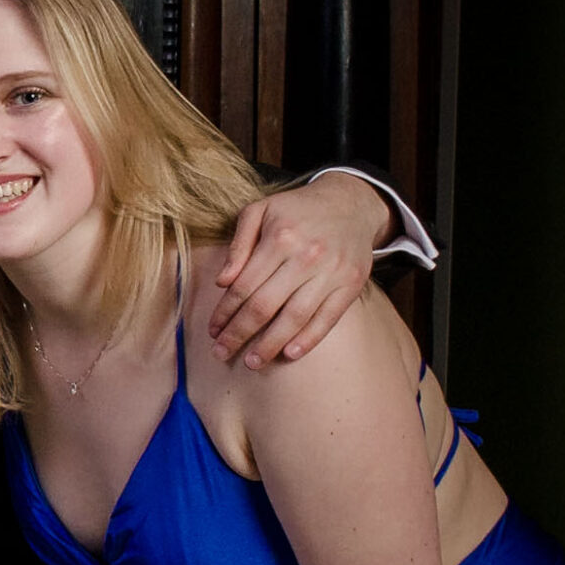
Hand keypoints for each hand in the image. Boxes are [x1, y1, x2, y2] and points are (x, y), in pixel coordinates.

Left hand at [207, 171, 390, 367]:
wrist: (351, 203)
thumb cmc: (297, 210)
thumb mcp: (260, 210)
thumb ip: (238, 244)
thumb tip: (221, 282)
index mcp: (280, 238)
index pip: (244, 286)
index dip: (225, 312)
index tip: (212, 330)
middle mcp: (307, 256)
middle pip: (265, 306)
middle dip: (239, 334)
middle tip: (221, 352)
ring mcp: (332, 272)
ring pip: (295, 317)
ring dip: (270, 344)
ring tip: (251, 362)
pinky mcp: (351, 284)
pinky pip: (328, 318)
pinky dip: (309, 339)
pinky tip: (289, 354)